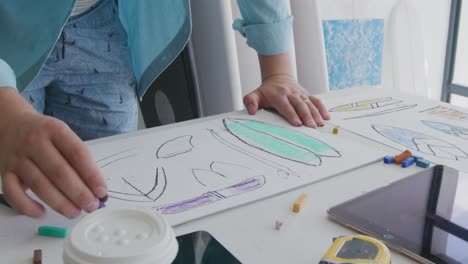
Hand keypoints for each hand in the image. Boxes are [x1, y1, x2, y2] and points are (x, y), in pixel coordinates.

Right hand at [0, 99, 106, 217]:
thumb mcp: (63, 135)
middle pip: (60, 173)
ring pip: (40, 185)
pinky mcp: (4, 172)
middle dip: (79, 193)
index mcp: (55, 130)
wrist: (9, 124)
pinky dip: (27, 207)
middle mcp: (35, 142)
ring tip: (75, 212)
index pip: (78, 154)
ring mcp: (18, 158)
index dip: (92, 175)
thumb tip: (96, 187)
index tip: (102, 191)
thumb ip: (78, 157)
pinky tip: (41, 213)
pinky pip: (13, 193)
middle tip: (91, 206)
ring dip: (60, 203)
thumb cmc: (43, 134)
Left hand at [243, 74, 329, 126]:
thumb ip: (250, 102)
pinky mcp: (307, 95)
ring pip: (309, 103)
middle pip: (300, 105)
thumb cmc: (266, 91)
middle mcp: (291, 93)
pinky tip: (326, 117)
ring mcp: (300, 94)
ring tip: (320, 124)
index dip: (292, 114)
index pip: (286, 106)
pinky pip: (316, 100)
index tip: (297, 123)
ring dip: (316, 114)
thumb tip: (252, 111)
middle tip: (311, 127)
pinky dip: (322, 108)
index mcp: (278, 95)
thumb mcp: (255, 94)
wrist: (278, 78)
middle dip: (306, 116)